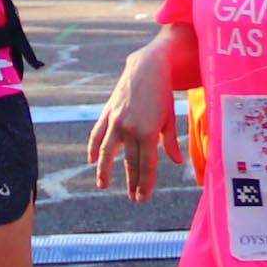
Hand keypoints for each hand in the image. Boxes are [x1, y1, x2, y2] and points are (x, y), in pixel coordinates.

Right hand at [89, 52, 169, 200]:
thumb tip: (176, 162)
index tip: (143, 198)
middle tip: (133, 199)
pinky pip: (96, 134)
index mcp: (149, 132)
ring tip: (103, 185)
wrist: (147, 67)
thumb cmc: (163, 93)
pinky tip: (91, 160)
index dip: (145, 184)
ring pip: (107, 153)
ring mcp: (116, 121)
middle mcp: (130, 129)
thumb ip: (171, 142)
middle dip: (132, 183)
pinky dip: (92, 148)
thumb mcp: (169, 117)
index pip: (147, 165)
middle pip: (130, 163)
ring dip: (104, 171)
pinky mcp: (107, 113)